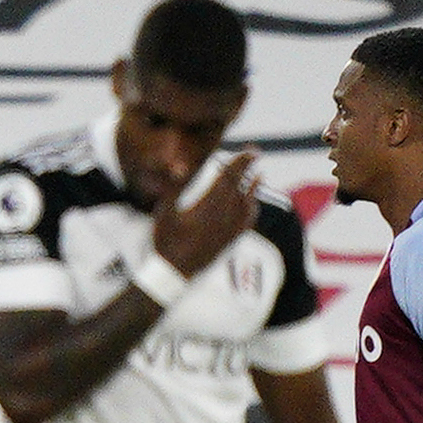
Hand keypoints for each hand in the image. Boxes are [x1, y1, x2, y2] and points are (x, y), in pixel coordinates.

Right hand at [153, 148, 260, 279]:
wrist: (174, 272)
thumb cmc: (165, 240)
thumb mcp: (164, 212)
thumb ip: (174, 188)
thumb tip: (181, 166)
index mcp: (208, 207)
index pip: (230, 178)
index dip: (242, 163)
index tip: (251, 150)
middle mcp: (224, 217)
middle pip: (241, 187)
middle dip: (248, 169)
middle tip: (255, 154)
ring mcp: (230, 230)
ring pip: (248, 203)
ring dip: (254, 188)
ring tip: (258, 176)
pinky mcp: (231, 240)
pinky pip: (247, 221)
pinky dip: (252, 207)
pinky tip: (251, 203)